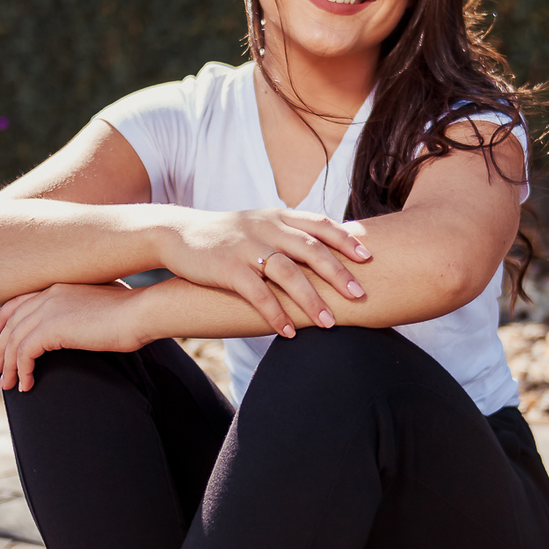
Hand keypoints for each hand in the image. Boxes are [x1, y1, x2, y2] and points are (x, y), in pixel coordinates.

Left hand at [0, 282, 143, 391]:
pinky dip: (22, 371)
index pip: (18, 301)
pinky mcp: (52, 329)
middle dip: (1, 349)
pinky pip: (25, 353)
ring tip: (9, 386)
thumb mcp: (102, 306)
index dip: (3, 319)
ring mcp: (49, 310)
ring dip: (9, 366)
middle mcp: (49, 294)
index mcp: (59, 286)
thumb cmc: (133, 311)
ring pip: (13, 341)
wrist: (142, 312)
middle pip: (10, 323)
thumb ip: (85, 310)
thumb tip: (84, 326)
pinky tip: (28, 385)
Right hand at [154, 207, 370, 336]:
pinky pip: (257, 294)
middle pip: (310, 249)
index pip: (319, 224)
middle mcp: (266, 228)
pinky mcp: (227, 268)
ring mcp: (247, 247)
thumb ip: (290, 233)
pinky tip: (289, 332)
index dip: (346, 239)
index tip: (369, 257)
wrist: (179, 234)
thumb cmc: (227, 236)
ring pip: (287, 273)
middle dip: (338, 273)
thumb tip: (328, 249)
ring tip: (330, 323)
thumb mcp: (260, 225)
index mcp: (278, 216)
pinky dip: (275, 314)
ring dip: (311, 300)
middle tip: (361, 295)